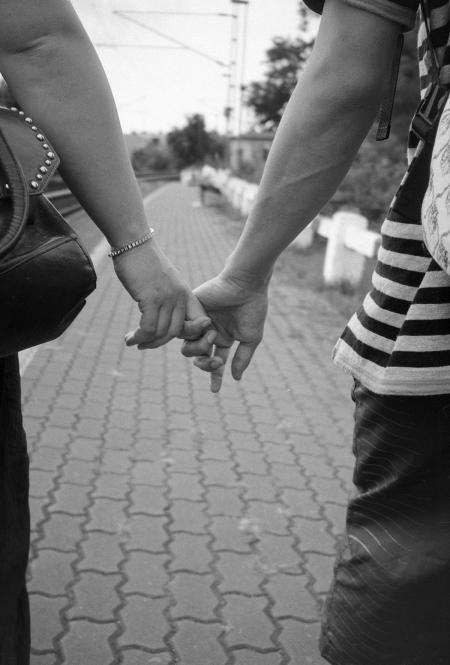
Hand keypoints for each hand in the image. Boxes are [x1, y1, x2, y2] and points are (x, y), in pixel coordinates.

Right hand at [113, 238, 209, 347]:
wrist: (134, 243)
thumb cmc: (145, 263)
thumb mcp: (165, 281)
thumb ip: (169, 299)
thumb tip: (164, 319)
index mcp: (186, 293)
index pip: (197, 323)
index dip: (186, 337)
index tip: (167, 338)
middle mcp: (179, 297)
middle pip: (176, 332)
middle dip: (159, 342)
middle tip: (143, 344)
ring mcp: (166, 297)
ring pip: (161, 332)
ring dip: (145, 341)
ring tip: (132, 341)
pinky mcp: (150, 297)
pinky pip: (148, 328)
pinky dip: (139, 336)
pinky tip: (129, 337)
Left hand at [181, 272, 268, 391]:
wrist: (245, 285)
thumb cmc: (252, 309)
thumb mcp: (250, 337)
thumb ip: (242, 358)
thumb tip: (235, 378)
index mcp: (224, 338)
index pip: (216, 361)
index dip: (215, 376)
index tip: (214, 390)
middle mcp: (210, 331)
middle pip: (199, 357)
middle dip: (206, 364)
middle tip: (216, 359)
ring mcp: (199, 322)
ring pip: (187, 347)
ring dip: (200, 348)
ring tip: (212, 336)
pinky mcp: (190, 310)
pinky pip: (182, 329)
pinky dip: (193, 333)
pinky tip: (207, 327)